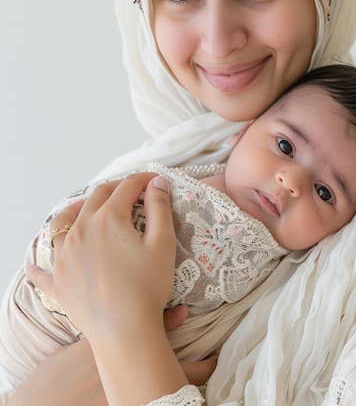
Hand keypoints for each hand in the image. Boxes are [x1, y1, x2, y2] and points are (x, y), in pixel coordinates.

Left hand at [27, 172, 175, 337]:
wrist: (125, 331)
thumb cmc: (147, 287)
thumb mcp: (162, 243)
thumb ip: (160, 208)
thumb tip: (157, 183)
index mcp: (109, 218)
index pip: (126, 187)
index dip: (144, 180)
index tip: (155, 181)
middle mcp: (81, 230)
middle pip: (96, 197)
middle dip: (116, 189)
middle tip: (132, 193)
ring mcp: (64, 255)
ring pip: (62, 221)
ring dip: (76, 210)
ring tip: (86, 210)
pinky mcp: (56, 281)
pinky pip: (41, 267)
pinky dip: (40, 260)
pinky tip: (38, 260)